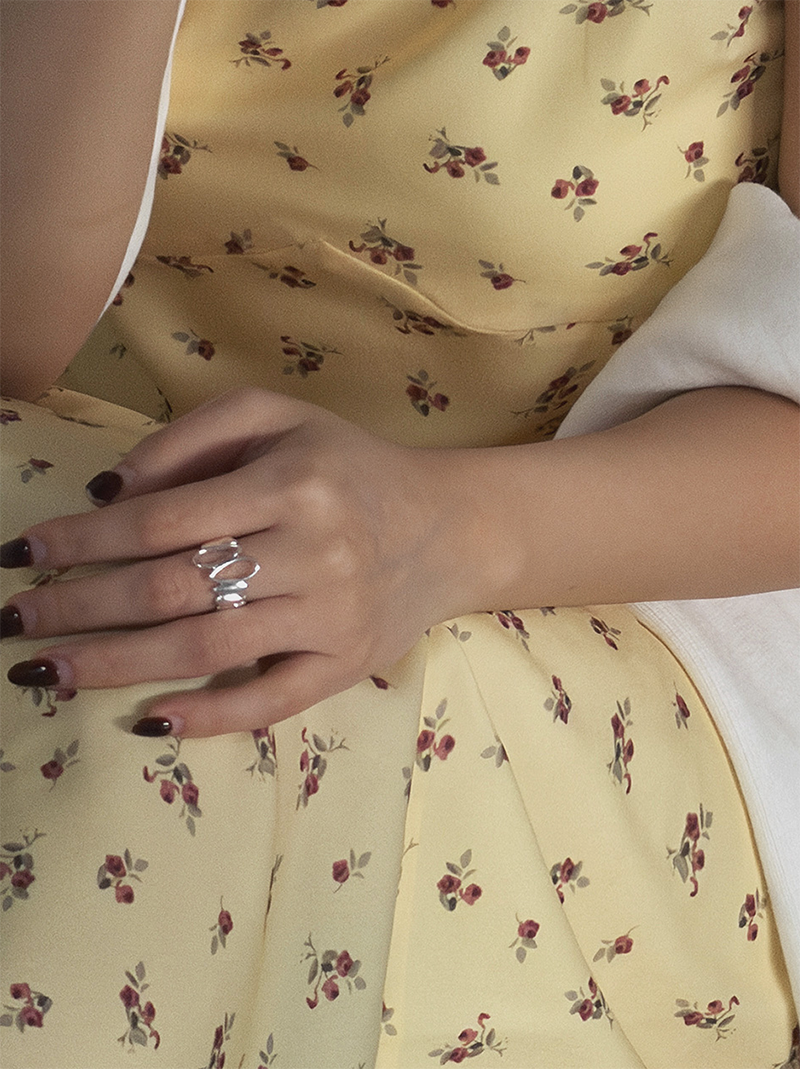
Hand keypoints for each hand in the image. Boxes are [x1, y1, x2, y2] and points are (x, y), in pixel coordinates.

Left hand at [1, 389, 474, 736]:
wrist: (446, 525)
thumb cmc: (349, 466)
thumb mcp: (278, 417)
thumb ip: (191, 438)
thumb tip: (108, 491)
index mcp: (289, 482)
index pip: (163, 520)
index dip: (83, 540)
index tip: (23, 554)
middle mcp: (312, 551)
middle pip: (173, 589)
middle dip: (80, 609)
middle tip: (13, 622)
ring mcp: (331, 616)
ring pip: (207, 649)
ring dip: (117, 666)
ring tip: (48, 674)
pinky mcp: (347, 664)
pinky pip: (273, 702)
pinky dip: (210, 717)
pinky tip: (150, 723)